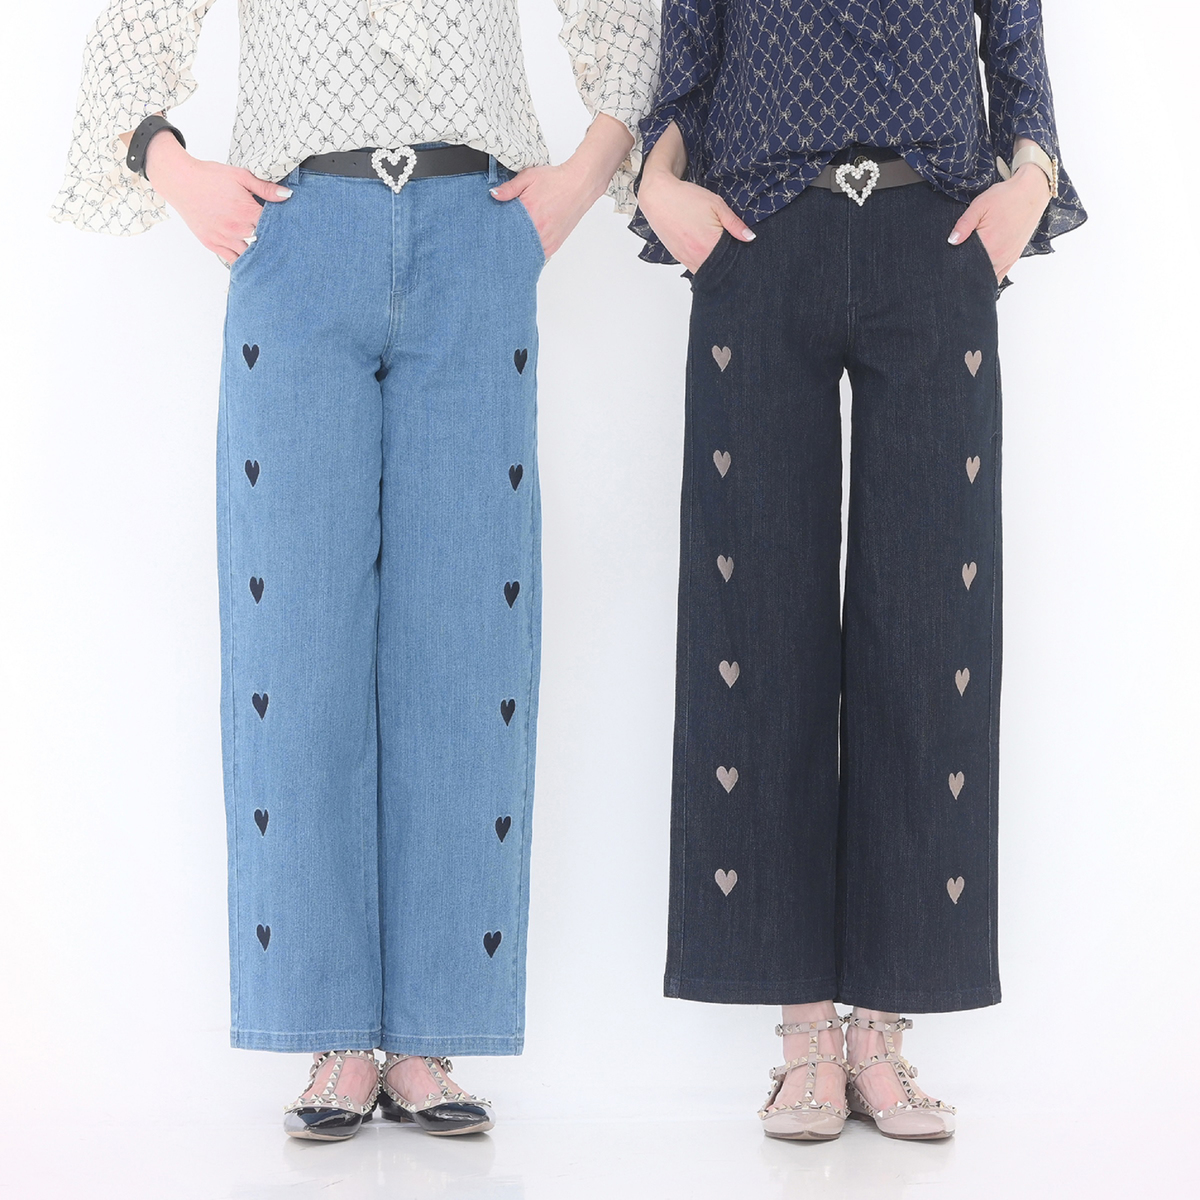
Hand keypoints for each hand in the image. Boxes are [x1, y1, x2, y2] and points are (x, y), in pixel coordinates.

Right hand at [144, 132, 292, 263]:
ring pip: (250, 255)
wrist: (180, 180)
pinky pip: (233, 260)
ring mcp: (224, 238)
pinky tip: (252, 262)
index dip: (284, 229)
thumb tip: (287, 195)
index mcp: (247, 211)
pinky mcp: (212, 244)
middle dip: (273, 242)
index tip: (290, 230)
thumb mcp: (240, 176)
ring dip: (259, 255)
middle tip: (283, 245)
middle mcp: (237, 228)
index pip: (275, 227)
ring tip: (269, 254)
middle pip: (265, 243)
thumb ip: (265, 188)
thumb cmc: (210, 176)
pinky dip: (243, 262)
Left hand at [488, 112, 635, 259]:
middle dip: (505, 244)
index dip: (496, 231)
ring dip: (517, 251)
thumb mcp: (529, 177)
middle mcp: (539, 230)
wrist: (580, 185)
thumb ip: (510, 188)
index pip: (505, 228)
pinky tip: (522, 250)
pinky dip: (529, 254)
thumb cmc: (556, 180)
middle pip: (514, 244)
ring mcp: (547, 240)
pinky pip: (538, 256)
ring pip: (526, 253)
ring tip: (507, 249)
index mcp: (529, 213)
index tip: (489, 234)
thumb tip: (493, 195)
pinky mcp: (554, 245)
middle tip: (495, 244)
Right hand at [636, 168, 754, 272]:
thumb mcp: (716, 205)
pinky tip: (707, 250)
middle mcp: (697, 257)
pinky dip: (704, 262)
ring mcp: (686, 259)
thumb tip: (750, 237)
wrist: (658, 197)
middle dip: (728, 262)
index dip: (741, 257)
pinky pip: (695, 267)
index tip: (746, 251)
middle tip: (733, 249)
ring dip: (715, 263)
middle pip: (720, 269)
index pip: (732, 261)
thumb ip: (734, 224)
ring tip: (719, 248)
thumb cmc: (686, 198)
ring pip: (707, 270)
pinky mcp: (679, 258)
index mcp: (709, 245)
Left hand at [948, 162, 1050, 281]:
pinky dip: (989, 275)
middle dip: (965, 271)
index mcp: (988, 244)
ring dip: (977, 274)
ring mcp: (1007, 259)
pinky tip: (981, 271)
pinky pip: (999, 275)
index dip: (955, 264)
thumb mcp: (980, 206)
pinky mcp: (1013, 258)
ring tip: (968, 266)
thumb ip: (964, 225)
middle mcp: (999, 257)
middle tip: (956, 264)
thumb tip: (951, 241)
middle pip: (976, 273)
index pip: (965, 263)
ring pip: (987, 276)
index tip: (949, 262)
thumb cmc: (1006, 197)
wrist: (1031, 193)